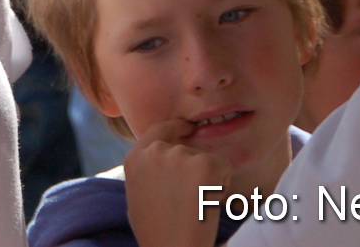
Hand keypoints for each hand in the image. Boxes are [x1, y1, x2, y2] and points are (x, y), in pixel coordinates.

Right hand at [124, 118, 231, 246]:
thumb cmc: (157, 232)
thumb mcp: (139, 194)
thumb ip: (148, 170)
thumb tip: (163, 159)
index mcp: (135, 158)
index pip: (159, 130)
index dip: (177, 128)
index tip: (189, 128)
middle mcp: (156, 151)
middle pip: (187, 148)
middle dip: (196, 170)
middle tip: (191, 201)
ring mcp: (179, 155)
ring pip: (206, 160)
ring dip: (208, 180)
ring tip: (196, 206)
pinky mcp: (204, 164)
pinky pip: (224, 167)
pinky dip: (223, 185)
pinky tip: (208, 204)